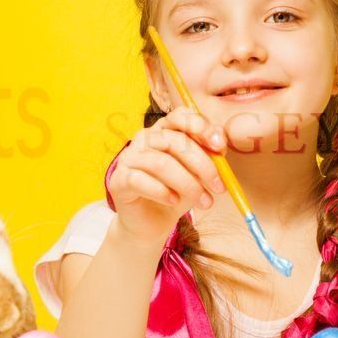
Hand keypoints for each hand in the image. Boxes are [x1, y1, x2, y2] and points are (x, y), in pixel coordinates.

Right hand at [108, 107, 226, 245]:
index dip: (201, 127)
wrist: (153, 222)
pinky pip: (140, 181)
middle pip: (175, 141)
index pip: (180, 116)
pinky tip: (174, 202)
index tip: (220, 146)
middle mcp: (144, 138)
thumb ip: (209, 156)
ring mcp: (128, 157)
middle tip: (218, 187)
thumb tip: (220, 147)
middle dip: (202, 165)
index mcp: (164, 130)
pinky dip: (162, 192)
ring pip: (161, 163)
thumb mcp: (199, 173)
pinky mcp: (118, 179)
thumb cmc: (178, 192)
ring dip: (188, 184)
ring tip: (203, 201)